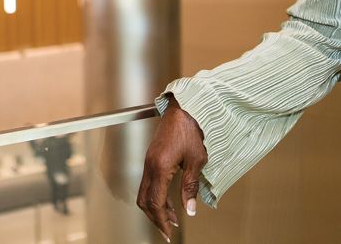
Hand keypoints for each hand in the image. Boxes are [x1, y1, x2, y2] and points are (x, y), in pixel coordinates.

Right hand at [137, 95, 207, 241]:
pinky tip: (168, 199)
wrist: (182, 109)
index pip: (156, 202)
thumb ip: (191, 186)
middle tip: (169, 229)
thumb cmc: (190, 129)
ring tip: (171, 217)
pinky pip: (148, 183)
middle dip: (156, 218)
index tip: (168, 233)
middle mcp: (150, 166)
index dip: (161, 220)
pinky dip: (156, 196)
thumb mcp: (196, 160)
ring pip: (144, 193)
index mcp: (160, 167)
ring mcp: (148, 162)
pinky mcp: (151, 158)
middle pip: (145, 201)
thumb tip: (189, 209)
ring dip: (156, 208)